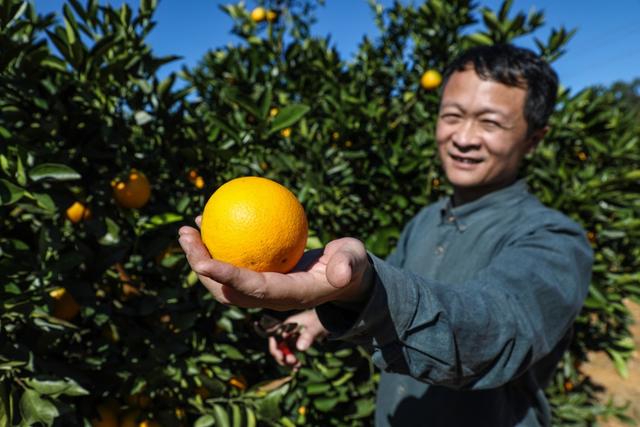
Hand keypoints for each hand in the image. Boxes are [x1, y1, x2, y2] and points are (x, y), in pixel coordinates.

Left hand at [178, 216, 372, 310]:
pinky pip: (232, 262)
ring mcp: (262, 288)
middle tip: (186, 236)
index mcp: (289, 295)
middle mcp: (269, 297)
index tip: (201, 260)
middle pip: (226, 290)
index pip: (252, 290)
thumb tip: (342, 272)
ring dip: (200, 257)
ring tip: (188, 228)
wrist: (345, 277)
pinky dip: (217, 246)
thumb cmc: (351, 266)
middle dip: (201, 267)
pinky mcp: (259, 276)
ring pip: (222, 279)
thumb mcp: (355, 262)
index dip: (226, 277)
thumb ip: (348, 265)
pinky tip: (211, 220)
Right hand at [269, 309, 327, 368]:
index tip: (281, 356)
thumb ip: (308, 336)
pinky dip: (292, 362)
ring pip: (283, 352)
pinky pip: (289, 354)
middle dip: (283, 357)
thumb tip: (300, 348)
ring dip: (287, 361)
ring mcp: (290, 338)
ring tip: (297, 366)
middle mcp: (286, 332)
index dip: (275, 347)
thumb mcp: (315, 327)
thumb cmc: (320, 320)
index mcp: (288, 325)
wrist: (327, 320)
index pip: (274, 337)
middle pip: (277, 347)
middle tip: (293, 363)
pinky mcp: (294, 343)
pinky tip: (298, 367)